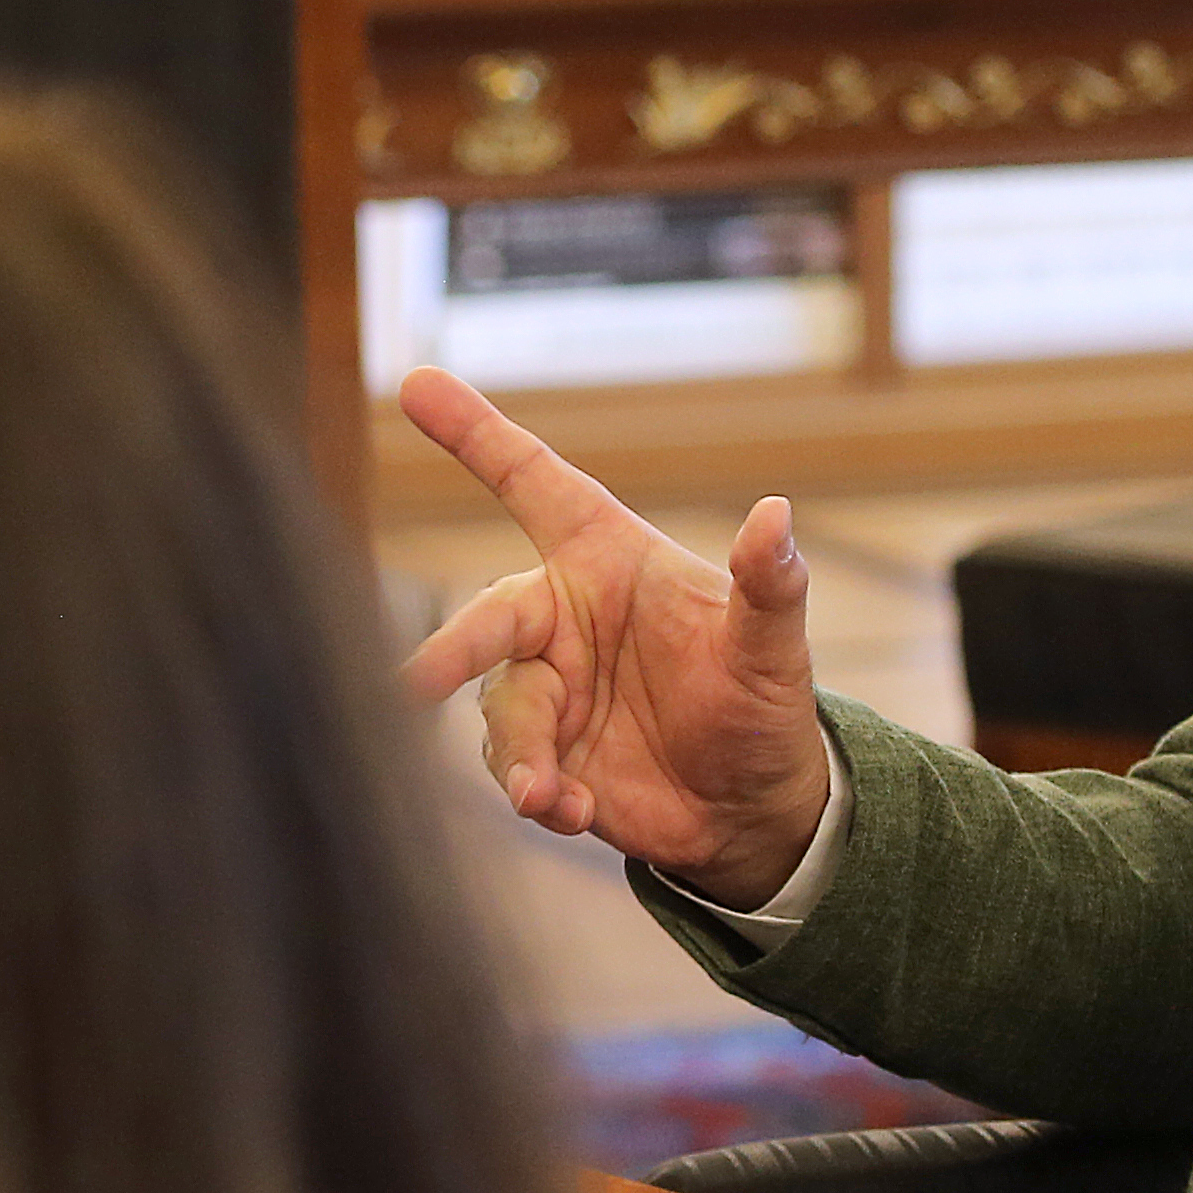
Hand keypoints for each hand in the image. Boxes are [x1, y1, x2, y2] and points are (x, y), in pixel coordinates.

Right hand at [393, 366, 827, 904]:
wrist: (752, 809)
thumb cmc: (762, 705)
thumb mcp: (774, 649)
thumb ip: (768, 585)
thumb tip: (776, 515)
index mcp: (607, 561)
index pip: (533, 482)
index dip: (476, 434)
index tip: (416, 383)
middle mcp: (562, 617)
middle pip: (488, 615)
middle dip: (450, 647)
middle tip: (416, 682)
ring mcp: (548, 687)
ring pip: (499, 704)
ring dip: (518, 748)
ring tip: (547, 792)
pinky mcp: (542, 754)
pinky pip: (512, 766)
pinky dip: (535, 791)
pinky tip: (568, 809)